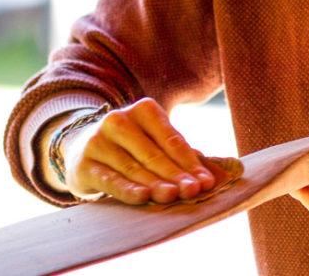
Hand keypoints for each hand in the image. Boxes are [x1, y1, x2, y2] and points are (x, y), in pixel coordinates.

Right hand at [60, 98, 217, 204]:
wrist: (80, 147)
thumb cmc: (132, 147)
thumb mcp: (157, 143)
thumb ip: (188, 156)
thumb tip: (228, 172)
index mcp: (143, 110)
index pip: (172, 139)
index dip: (190, 162)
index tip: (207, 181)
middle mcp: (119, 121)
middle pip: (154, 154)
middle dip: (176, 174)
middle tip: (194, 191)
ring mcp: (98, 141)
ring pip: (133, 167)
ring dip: (155, 183)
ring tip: (174, 196)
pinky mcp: (84, 164)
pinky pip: (110, 179)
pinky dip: (127, 189)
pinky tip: (143, 197)